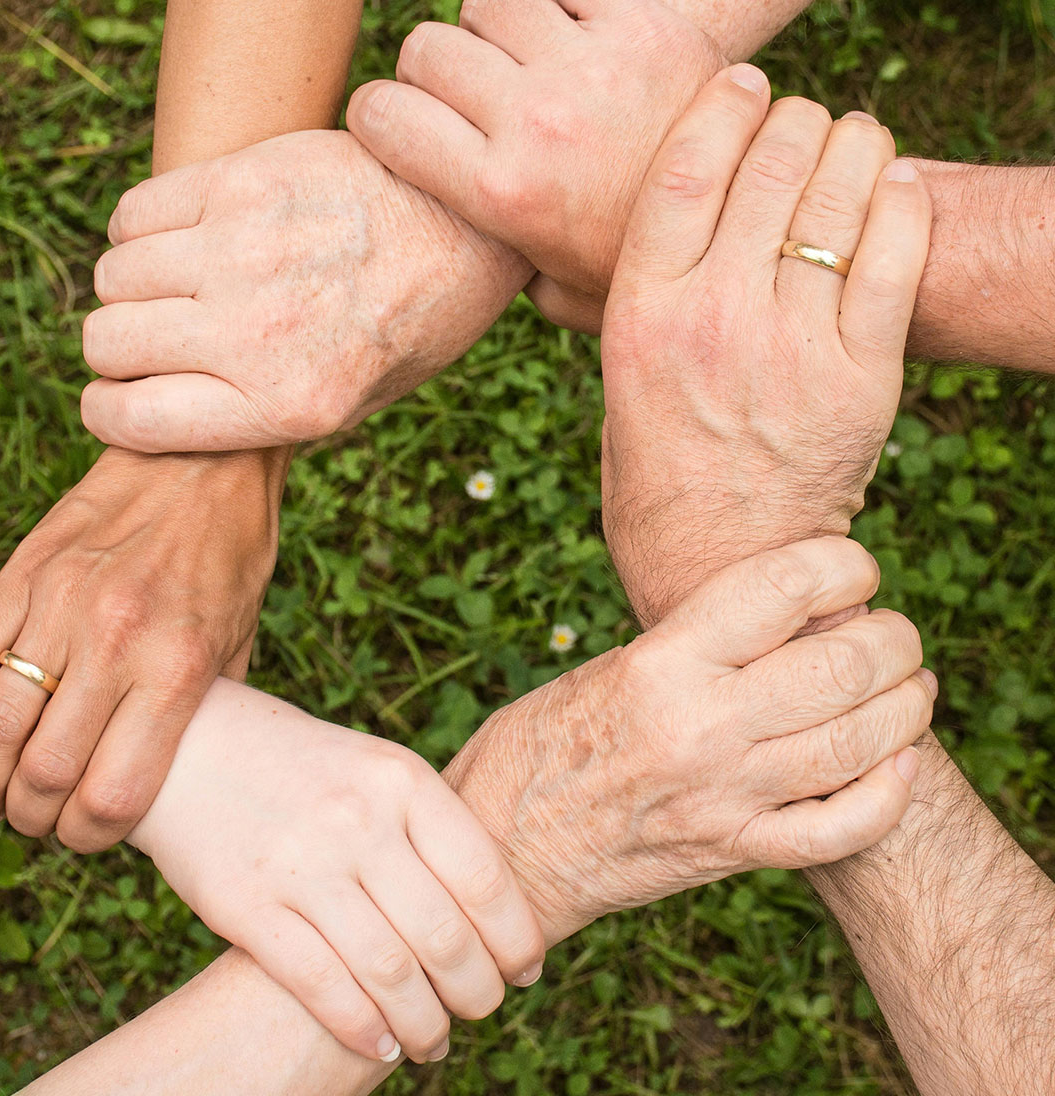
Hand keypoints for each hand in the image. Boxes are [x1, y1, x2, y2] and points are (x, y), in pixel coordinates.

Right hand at [0, 447, 285, 849]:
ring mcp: (60, 605)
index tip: (86, 835)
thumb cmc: (231, 556)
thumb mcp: (241, 641)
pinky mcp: (22, 575)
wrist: (202, 459)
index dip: (89, 837)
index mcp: (178, 667)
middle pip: (43, 774)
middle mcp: (116, 641)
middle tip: (37, 818)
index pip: (112, 794)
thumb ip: (204, 712)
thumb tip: (172, 779)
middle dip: (31, 819)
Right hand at [80, 129, 532, 451]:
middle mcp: (257, 333)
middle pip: (107, 342)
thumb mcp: (358, 402)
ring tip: (178, 284)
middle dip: (119, 349)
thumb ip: (263, 415)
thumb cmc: (415, 321)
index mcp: (288, 404)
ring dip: (132, 287)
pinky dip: (141, 229)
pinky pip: (135, 212)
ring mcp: (244, 252)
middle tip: (158, 338)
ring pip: (113, 276)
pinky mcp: (243, 182)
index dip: (110, 411)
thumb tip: (169, 411)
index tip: (119, 398)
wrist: (470, 223)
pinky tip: (185, 236)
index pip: (130, 419)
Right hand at [130, 684, 545, 1065]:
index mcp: (401, 779)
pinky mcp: (247, 906)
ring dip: (425, 1024)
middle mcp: (358, 820)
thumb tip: (495, 910)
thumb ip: (429, 826)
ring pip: (389, 973)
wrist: (193, 745)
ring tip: (436, 1041)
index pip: (484, 876)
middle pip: (444, 935)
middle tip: (483, 1010)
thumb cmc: (304, 765)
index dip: (515, 936)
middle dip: (477, 990)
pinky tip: (382, 1046)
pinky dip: (362, 1029)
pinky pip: (321, 985)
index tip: (526, 969)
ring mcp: (301, 864)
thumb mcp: (376, 768)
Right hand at [346, 0, 726, 331]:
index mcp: (501, 195)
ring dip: (490, 26)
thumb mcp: (555, 294)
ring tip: (517, 58)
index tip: (396, 123)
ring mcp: (592, 66)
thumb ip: (495, 271)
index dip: (377, 114)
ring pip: (488, 1)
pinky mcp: (645, 22)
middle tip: (463, 96)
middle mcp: (537, 123)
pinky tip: (553, 1)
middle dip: (429, 71)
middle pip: (427, 48)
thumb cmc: (637, 265)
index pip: (382, 115)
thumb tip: (453, 255)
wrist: (746, 226)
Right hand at [444, 537, 932, 945]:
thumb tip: (781, 617)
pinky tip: (899, 764)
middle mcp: (700, 725)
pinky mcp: (732, 851)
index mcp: (660, 663)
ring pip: (858, 743)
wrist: (504, 849)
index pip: (781, 588)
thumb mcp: (606, 668)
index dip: (842, 564)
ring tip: (911, 687)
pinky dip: (888, 796)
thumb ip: (693, 645)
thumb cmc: (540, 744)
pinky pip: (839, 830)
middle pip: (842, 664)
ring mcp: (723, 795)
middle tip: (893, 632)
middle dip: (893, 639)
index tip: (854, 568)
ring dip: (907, 707)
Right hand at [599, 69, 931, 625]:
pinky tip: (893, 186)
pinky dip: (901, 202)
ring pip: (838, 197)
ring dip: (853, 146)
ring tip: (852, 142)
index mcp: (641, 316)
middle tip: (801, 119)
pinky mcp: (861, 378)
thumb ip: (619, 304)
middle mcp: (713, 320)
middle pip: (769, 165)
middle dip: (793, 118)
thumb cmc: (656, 473)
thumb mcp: (615, 382)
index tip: (742, 79)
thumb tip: (605, 235)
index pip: (685, 168)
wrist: (720, 565)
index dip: (722, 104)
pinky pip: (895, 256)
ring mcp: (791, 347)